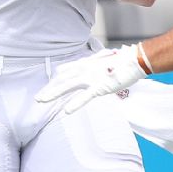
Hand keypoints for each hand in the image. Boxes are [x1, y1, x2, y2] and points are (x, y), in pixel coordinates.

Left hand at [35, 45, 149, 113]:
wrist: (135, 60)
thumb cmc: (122, 61)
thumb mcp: (103, 62)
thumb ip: (92, 65)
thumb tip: (90, 68)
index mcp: (86, 64)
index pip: (66, 73)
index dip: (56, 81)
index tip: (47, 87)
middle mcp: (85, 70)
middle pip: (63, 80)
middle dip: (50, 89)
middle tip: (38, 98)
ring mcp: (91, 78)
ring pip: (68, 86)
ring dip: (54, 93)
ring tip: (42, 100)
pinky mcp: (100, 86)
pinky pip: (85, 97)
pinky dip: (75, 104)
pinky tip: (66, 111)